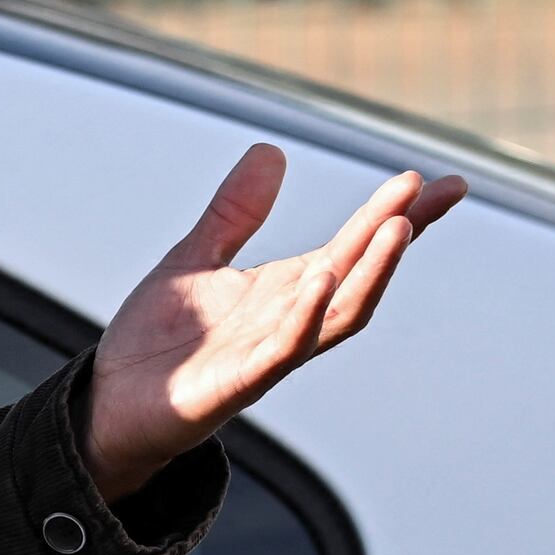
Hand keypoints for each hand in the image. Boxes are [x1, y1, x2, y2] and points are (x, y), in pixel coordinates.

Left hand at [84, 143, 464, 501]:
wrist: (111, 404)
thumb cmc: (158, 342)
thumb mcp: (195, 259)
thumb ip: (234, 212)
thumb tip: (271, 150)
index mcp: (286, 290)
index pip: (354, 246)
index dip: (398, 215)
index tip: (442, 182)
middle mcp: (290, 321)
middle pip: (360, 274)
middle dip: (398, 234)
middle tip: (430, 191)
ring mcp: (269, 354)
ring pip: (338, 315)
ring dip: (370, 273)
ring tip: (396, 227)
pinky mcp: (237, 383)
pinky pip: (283, 350)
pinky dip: (306, 315)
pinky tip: (321, 278)